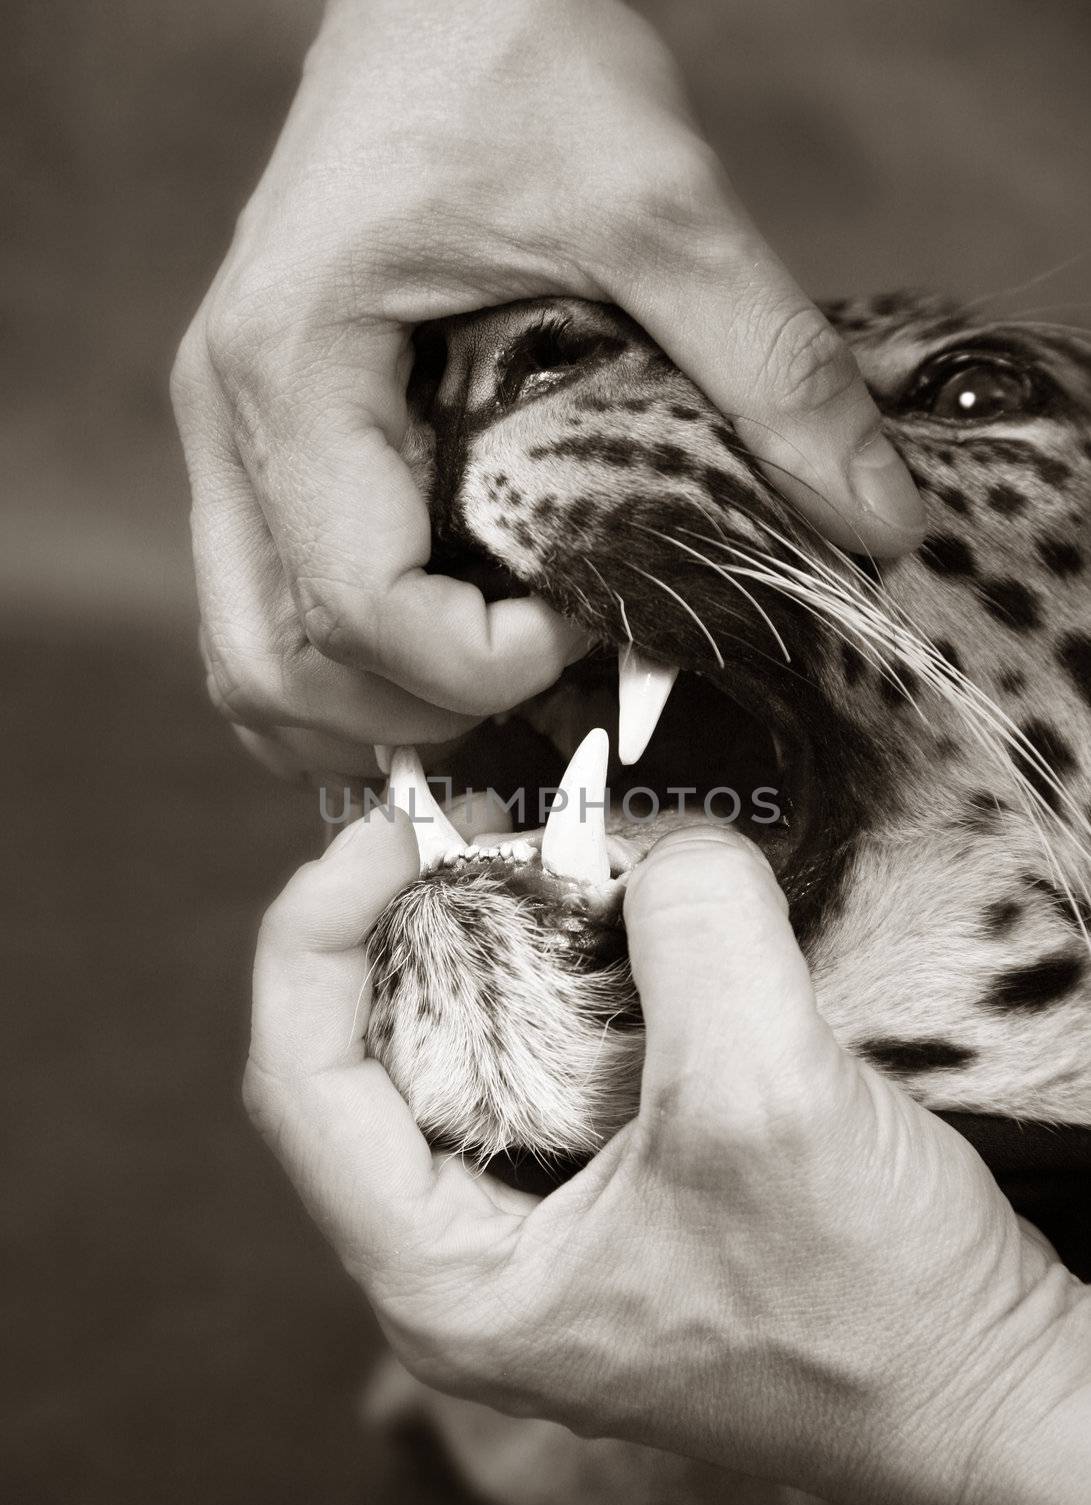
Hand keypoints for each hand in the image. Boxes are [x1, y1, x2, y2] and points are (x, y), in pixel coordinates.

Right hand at [172, 0, 924, 783]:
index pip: (358, 600)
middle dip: (422, 712)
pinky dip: (336, 676)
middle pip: (281, 662)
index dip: (480, 662)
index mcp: (298, 366)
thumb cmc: (512, 56)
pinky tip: (431, 667)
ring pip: (250, 660)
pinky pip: (259, 614)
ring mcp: (231, 436)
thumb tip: (873, 517)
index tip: (589, 624)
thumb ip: (766, 364)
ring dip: (365, 716)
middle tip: (548, 678)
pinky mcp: (261, 443)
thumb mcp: (662, 200)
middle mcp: (232, 418)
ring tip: (492, 691)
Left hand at [246, 810, 1090, 1504]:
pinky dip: (559, 973)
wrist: (983, 1388)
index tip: (383, 832)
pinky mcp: (603, 1189)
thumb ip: (697, 937)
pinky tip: (610, 922)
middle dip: (405, 923)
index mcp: (447, 1283)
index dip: (314, 935)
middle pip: (364, 1054)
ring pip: (450, 1049)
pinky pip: (536, 1058)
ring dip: (486, 942)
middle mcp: (467, 1260)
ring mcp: (536, 1227)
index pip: (301, 1083)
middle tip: (474, 826)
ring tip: (542, 858)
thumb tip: (660, 847)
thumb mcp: (768, 1101)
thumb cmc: (873, 1315)